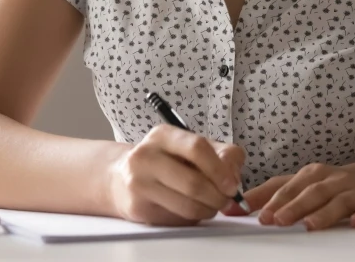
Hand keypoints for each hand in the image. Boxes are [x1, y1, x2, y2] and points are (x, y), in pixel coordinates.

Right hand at [106, 124, 245, 225]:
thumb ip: (220, 155)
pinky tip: (189, 210)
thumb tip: (234, 178)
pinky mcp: (137, 207)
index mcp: (163, 135)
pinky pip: (176, 219)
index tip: (232, 185)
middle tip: (225, 201)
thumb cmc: (165, 162)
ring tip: (211, 206)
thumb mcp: (190, 148)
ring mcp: (139, 182)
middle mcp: (146, 155)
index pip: (197, 148)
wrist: (120, 178)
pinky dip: (192, 218)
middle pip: (194, 182)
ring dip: (208, 210)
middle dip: (218, 196)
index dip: (220, 170)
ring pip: (187, 205)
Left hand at [225, 162, 354, 230]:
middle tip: (279, 221)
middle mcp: (334, 180)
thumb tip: (233, 207)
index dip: (275, 201)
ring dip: (325, 212)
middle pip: (313, 192)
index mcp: (312, 175)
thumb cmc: (330, 186)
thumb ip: (268, 194)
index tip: (262, 216)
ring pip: (340, 201)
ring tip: (310, 226)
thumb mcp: (299, 185)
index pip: (290, 187)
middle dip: (295, 206)